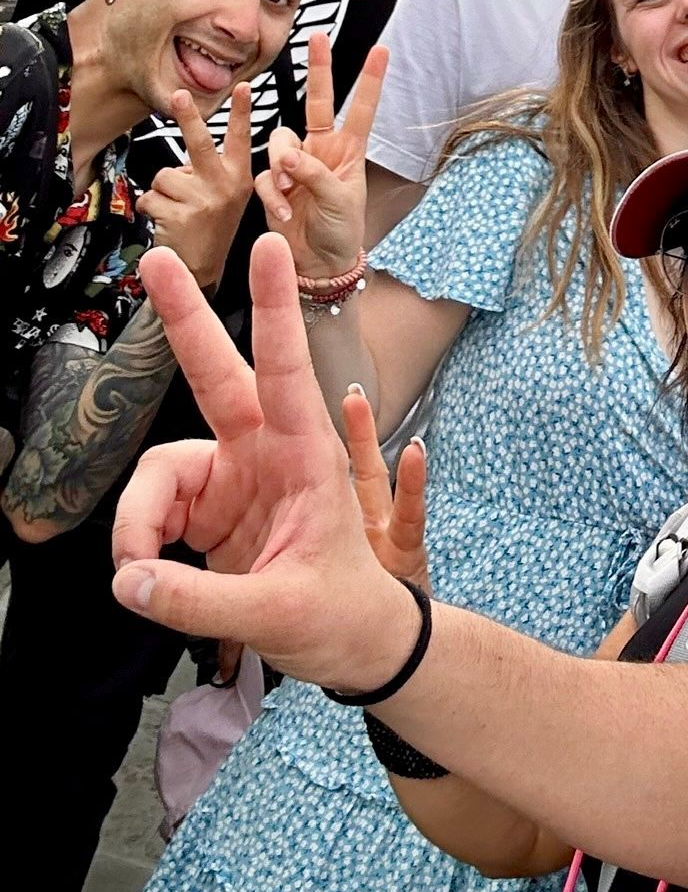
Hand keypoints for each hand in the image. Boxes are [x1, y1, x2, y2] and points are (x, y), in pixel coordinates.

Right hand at [112, 238, 422, 691]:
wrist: (354, 645)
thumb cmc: (339, 616)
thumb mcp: (279, 613)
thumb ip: (198, 602)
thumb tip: (129, 582)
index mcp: (306, 456)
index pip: (286, 368)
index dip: (273, 307)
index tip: (268, 246)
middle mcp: (268, 450)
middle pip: (214, 372)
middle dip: (183, 317)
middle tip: (156, 260)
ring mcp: (235, 474)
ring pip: (160, 470)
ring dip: (137, 521)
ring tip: (138, 578)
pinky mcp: (210, 506)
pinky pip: (152, 511)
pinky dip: (138, 544)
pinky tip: (147, 579)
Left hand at [139, 85, 253, 291]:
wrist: (201, 273)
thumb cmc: (211, 230)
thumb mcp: (228, 199)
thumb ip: (213, 174)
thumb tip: (185, 160)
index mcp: (239, 179)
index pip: (240, 139)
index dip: (241, 111)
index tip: (242, 86)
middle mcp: (225, 187)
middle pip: (200, 143)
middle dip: (188, 116)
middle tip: (178, 95)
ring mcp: (203, 201)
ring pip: (164, 176)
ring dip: (161, 192)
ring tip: (175, 210)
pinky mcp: (179, 215)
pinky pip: (149, 198)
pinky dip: (150, 210)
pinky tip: (165, 223)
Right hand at [256, 36, 387, 279]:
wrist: (318, 266)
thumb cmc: (341, 232)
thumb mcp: (340, 201)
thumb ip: (315, 174)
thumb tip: (289, 155)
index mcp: (348, 151)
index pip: (361, 108)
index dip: (370, 80)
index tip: (382, 50)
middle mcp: (321, 150)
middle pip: (316, 101)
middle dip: (318, 69)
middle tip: (318, 36)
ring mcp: (296, 165)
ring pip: (280, 141)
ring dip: (282, 165)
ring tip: (292, 191)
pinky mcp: (274, 184)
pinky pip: (265, 176)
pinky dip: (273, 194)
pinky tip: (285, 213)